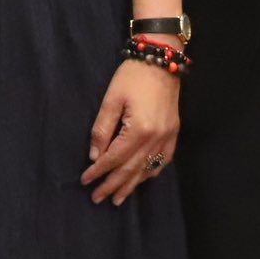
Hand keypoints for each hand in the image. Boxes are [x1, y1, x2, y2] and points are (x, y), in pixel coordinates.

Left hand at [79, 56, 180, 205]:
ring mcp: (168, 136)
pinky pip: (163, 160)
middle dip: (112, 185)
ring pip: (147, 169)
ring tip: (117, 199)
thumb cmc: (132, 76)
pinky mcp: (174, 132)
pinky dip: (151, 173)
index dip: (99, 171)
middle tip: (97, 199)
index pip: (115, 158)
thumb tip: (95, 156)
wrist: (161, 59)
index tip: (85, 181)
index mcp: (139, 130)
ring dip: (131, 185)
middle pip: (131, 169)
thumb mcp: (111, 99)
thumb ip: (102, 129)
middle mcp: (156, 138)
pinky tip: (142, 179)